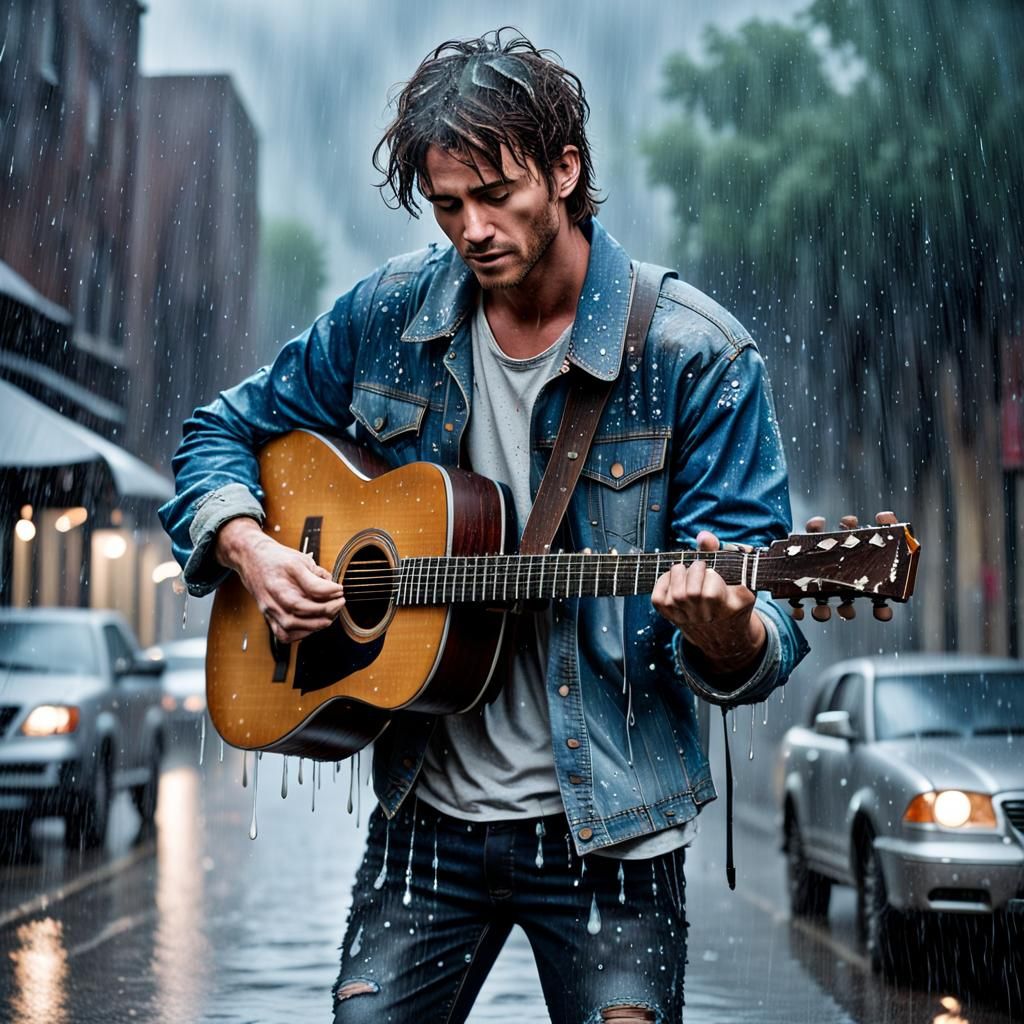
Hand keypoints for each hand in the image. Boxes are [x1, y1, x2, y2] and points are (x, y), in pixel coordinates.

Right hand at [216, 518, 344, 642]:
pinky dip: (300, 634)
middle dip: (324, 611)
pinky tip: (312, 625)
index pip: (308, 589)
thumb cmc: (276, 559)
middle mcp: (272, 596)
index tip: (340, 590)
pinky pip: (283, 634)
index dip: (328, 592)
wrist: (251, 558)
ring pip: (290, 626)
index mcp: (280, 579)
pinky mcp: (268, 616)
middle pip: (299, 611)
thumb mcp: (299, 559)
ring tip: (329, 616)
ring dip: (313, 625)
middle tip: (338, 603)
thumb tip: (334, 588)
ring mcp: (268, 608)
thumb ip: (316, 575)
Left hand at [651, 530, 765, 677]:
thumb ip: (724, 553)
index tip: (712, 571)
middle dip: (693, 571)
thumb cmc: (733, 597)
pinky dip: (664, 582)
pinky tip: (675, 579)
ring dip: (679, 574)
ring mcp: (687, 619)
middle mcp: (706, 618)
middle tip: (700, 567)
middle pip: (690, 593)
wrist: (724, 634)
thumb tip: (703, 537)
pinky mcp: (671, 617)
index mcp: (729, 608)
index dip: (709, 576)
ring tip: (688, 571)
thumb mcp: (739, 576)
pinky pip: (658, 598)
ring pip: (675, 594)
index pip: (711, 593)